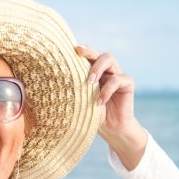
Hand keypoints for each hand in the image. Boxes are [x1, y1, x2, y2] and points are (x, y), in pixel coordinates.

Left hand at [75, 44, 146, 169]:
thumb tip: (51, 82)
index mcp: (92, 72)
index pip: (86, 56)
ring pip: (109, 58)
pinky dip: (107, 89)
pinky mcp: (127, 84)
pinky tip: (100, 102)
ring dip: (97, 68)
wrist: (110, 129)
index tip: (70, 49)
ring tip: (89, 82)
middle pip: (98, 52)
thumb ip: (72, 89)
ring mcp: (116, 75)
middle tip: (78, 52)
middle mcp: (104, 70)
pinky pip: (118, 79)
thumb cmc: (90, 114)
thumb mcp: (78, 101)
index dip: (80, 50)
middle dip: (88, 51)